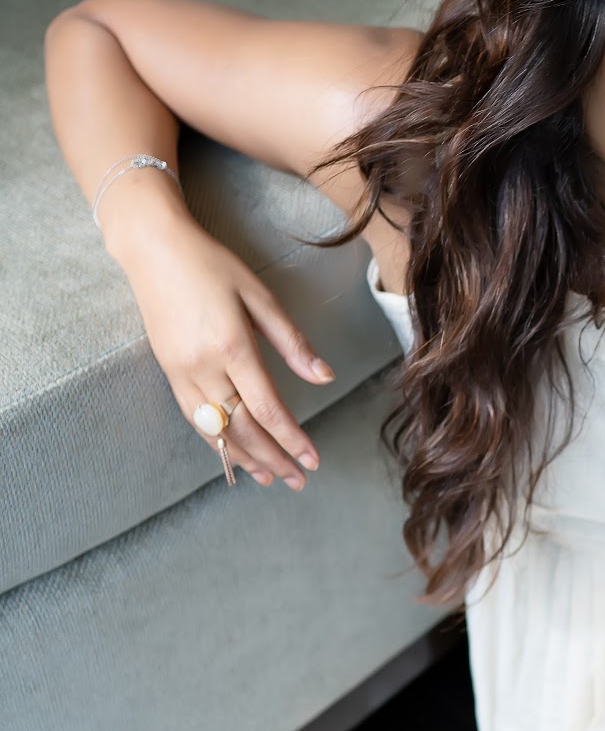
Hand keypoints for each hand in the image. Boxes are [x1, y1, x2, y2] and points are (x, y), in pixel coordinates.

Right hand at [116, 200, 333, 488]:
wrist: (153, 250)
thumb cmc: (212, 266)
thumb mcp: (260, 296)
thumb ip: (292, 342)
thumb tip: (325, 377)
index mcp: (232, 347)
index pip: (267, 407)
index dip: (291, 438)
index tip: (312, 459)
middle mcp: (204, 367)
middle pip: (242, 427)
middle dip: (273, 457)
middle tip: (299, 480)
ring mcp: (181, 372)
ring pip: (215, 429)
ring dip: (244, 458)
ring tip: (270, 477)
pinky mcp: (168, 371)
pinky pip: (194, 417)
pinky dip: (216, 440)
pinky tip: (233, 452)